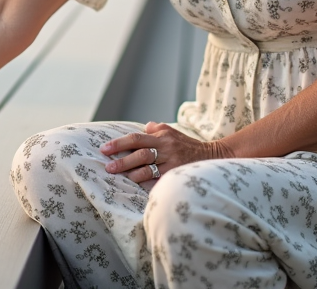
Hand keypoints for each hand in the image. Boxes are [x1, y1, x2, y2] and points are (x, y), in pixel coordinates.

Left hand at [99, 122, 231, 183]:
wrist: (212, 157)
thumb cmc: (186, 145)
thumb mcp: (172, 132)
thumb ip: (156, 129)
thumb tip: (143, 128)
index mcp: (162, 137)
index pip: (136, 139)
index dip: (119, 143)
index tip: (104, 149)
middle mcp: (167, 149)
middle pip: (141, 154)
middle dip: (123, 161)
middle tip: (108, 167)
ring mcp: (173, 164)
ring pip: (149, 170)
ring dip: (133, 174)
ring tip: (121, 178)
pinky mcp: (178, 176)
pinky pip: (159, 182)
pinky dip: (148, 185)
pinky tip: (138, 188)